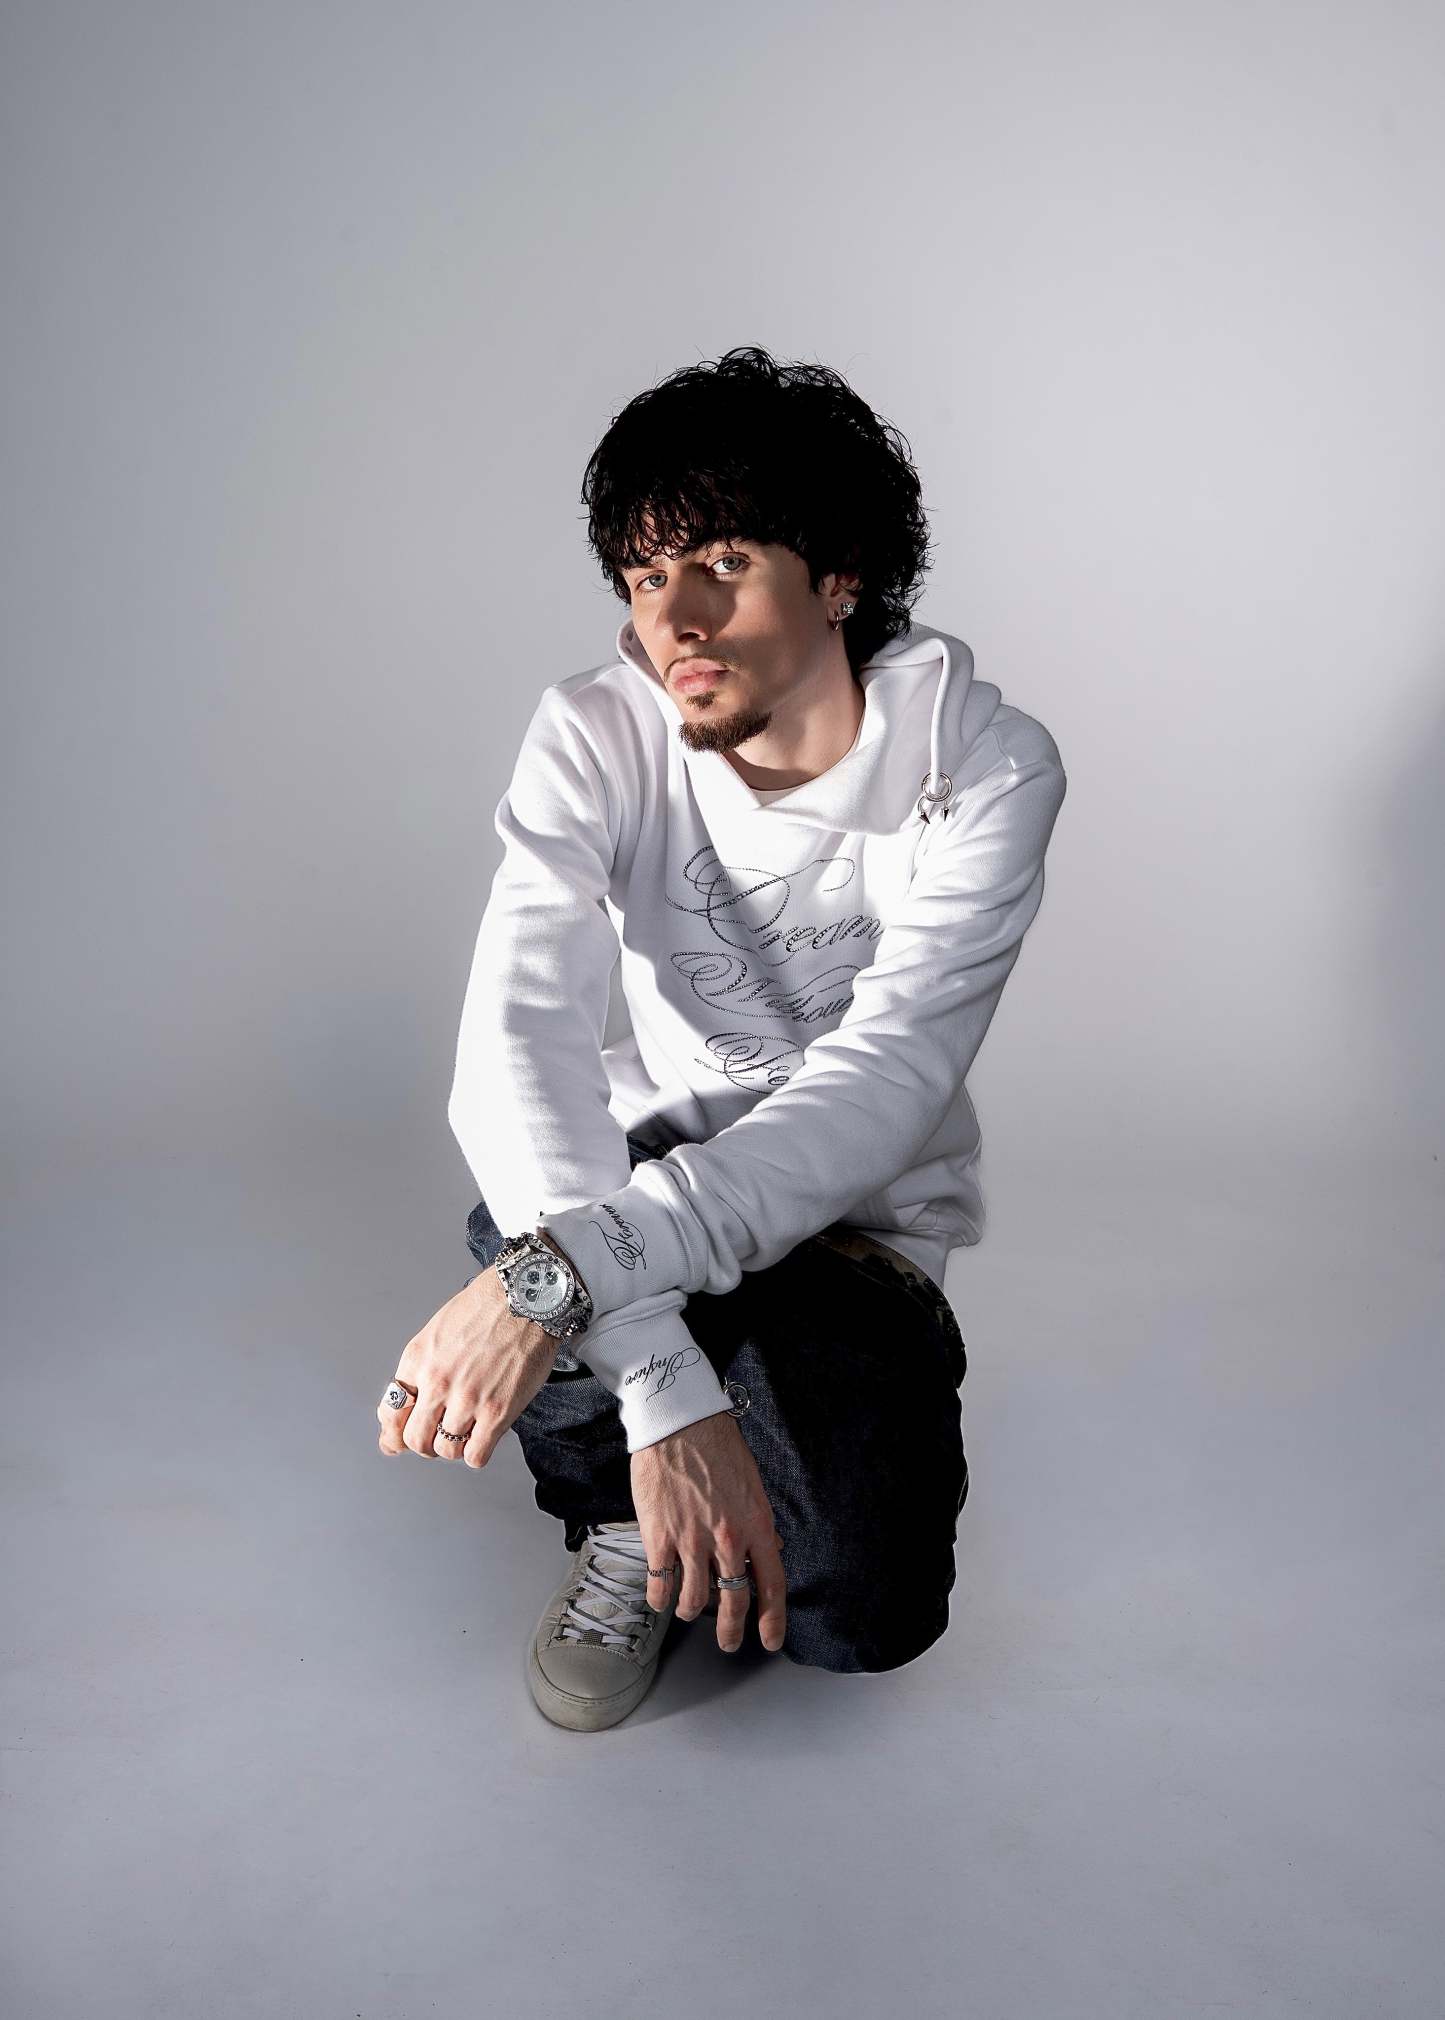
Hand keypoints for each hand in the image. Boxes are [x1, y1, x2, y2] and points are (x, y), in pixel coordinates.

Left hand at [377, 1269, 559, 1467]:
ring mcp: (468, 1399)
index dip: (392, 1434)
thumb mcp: (436, 1332)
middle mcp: (438, 1382)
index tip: (396, 1441)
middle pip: (415, 1440)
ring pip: (445, 1451)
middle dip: (423, 1445)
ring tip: (465, 1432)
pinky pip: (475, 1456)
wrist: (527, 1297)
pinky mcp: (497, 1412)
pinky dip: (476, 1454)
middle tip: (435, 1439)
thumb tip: (407, 1402)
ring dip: (453, 1447)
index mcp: (418, 1360)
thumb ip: (420, 1368)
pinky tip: (482, 1437)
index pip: (390, 1413)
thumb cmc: (486, 1308)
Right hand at [629, 1412, 787, 1654]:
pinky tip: (662, 1596)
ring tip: (688, 1610)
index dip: (773, 1620)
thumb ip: (760, 1522)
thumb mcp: (753, 1485)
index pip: (772, 1585)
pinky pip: (660, 1583)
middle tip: (728, 1643)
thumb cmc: (717, 1447)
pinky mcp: (659, 1537)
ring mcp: (691, 1541)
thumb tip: (773, 1548)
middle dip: (731, 1631)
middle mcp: (727, 1540)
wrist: (679, 1424)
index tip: (770, 1639)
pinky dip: (661, 1597)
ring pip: (694, 1600)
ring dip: (691, 1612)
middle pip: (734, 1602)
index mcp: (757, 1526)